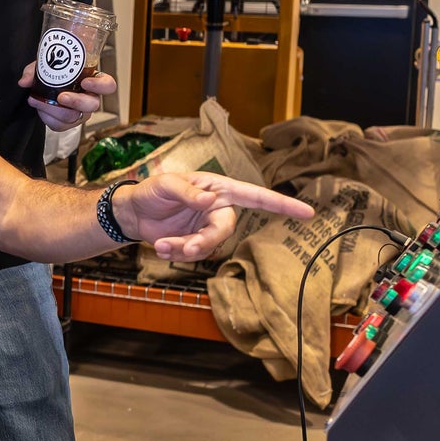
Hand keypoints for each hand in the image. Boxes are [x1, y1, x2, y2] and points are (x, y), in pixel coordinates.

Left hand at [19, 62, 117, 130]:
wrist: (43, 87)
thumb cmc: (52, 73)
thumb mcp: (44, 66)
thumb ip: (35, 70)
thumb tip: (25, 81)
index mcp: (92, 81)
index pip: (108, 85)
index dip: (100, 85)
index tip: (85, 82)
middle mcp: (90, 99)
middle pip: (92, 105)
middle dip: (76, 101)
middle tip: (61, 97)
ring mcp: (80, 114)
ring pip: (74, 118)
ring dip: (55, 110)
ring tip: (38, 101)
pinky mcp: (68, 124)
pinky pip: (60, 126)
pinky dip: (47, 118)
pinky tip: (40, 110)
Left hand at [113, 171, 314, 261]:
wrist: (132, 213)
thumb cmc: (150, 191)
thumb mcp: (165, 185)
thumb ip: (189, 193)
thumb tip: (211, 201)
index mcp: (219, 188)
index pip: (256, 196)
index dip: (282, 204)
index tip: (307, 212)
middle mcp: (217, 208)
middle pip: (225, 231)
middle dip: (204, 241)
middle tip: (185, 246)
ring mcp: (207, 227)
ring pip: (209, 247)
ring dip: (185, 249)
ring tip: (162, 245)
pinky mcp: (195, 242)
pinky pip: (195, 255)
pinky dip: (178, 254)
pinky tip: (161, 247)